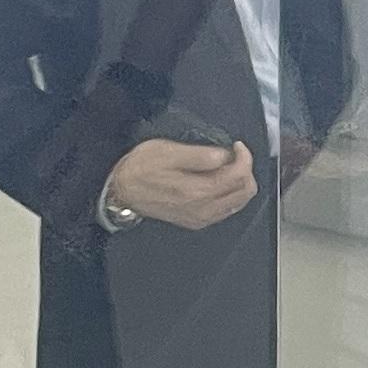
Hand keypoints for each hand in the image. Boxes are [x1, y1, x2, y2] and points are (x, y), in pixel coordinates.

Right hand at [107, 138, 255, 229]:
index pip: (239, 175)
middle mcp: (202, 209)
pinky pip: (226, 210)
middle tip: (235, 156)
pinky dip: (230, 194)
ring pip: (239, 202)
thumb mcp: (168, 151)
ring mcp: (201, 218)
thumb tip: (225, 155)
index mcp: (197, 190)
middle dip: (246, 170)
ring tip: (227, 166)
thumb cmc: (139, 168)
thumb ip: (201, 155)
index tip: (237, 146)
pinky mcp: (197, 221)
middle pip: (245, 191)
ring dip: (240, 183)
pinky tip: (219, 181)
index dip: (244, 156)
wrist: (121, 190)